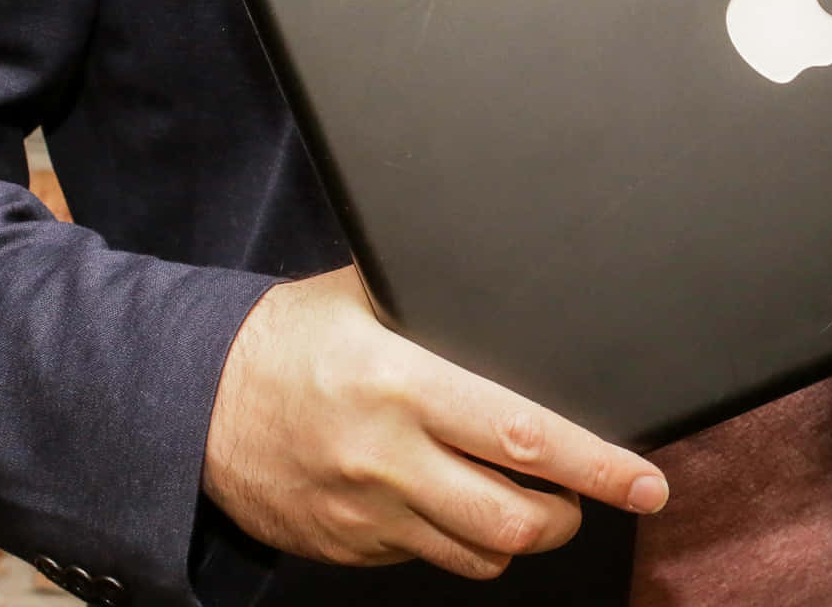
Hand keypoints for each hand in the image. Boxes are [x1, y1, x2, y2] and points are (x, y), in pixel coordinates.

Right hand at [202, 266, 668, 578]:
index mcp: (402, 386)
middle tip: (585, 493)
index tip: (645, 481)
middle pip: (514, 520)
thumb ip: (434, 297)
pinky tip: (449, 499)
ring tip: (528, 500)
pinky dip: (454, 539)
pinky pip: (426, 559)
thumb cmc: (279, 341)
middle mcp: (389, 460)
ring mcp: (367, 516)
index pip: (525, 437)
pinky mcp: (347, 549)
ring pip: (478, 555)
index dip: (597, 465)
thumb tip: (510, 273)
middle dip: (568, 514)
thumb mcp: (358, 296)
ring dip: (517, 534)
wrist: (186, 404)